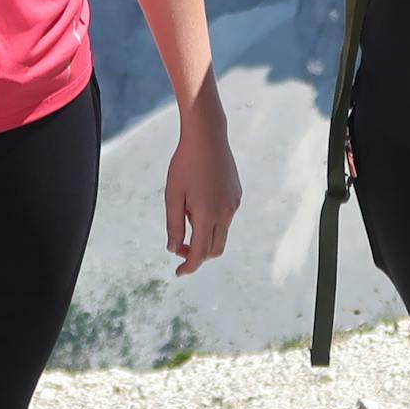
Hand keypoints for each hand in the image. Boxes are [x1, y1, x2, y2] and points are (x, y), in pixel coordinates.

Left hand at [165, 105, 241, 276]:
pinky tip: (199, 200)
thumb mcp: (172, 194)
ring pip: (220, 234)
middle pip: (213, 249)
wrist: (207, 136)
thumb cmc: (185, 163)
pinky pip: (225, 218)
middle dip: (197, 254)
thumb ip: (173, 224)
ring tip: (187, 212)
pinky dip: (212, 221)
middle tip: (179, 246)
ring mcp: (233, 205)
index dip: (188, 266)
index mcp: (207, 215)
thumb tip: (174, 249)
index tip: (178, 273)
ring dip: (204, 235)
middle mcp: (225, 214)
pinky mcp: (237, 196)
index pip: (199, 253)